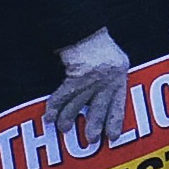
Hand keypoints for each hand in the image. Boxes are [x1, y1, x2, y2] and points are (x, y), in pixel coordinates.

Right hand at [48, 31, 133, 151]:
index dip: (115, 121)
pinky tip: (49, 117)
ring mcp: (93, 80)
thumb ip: (112, 77)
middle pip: (100, 109)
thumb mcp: (115, 59)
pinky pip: (62, 97)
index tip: (113, 137)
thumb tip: (106, 97)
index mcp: (120, 76)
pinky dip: (54, 107)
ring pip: (78, 105)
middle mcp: (108, 80)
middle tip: (91, 141)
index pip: (120, 104)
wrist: (84, 28)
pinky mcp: (77, 77)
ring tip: (63, 129)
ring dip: (68, 119)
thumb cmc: (98, 43)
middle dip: (94, 126)